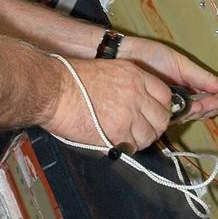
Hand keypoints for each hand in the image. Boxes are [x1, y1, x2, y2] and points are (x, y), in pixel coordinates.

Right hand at [42, 56, 172, 152]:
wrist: (52, 90)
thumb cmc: (70, 79)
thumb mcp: (107, 70)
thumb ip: (126, 84)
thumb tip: (136, 103)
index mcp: (134, 75)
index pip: (165, 95)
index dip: (160, 107)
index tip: (153, 114)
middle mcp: (137, 94)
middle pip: (162, 118)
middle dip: (154, 126)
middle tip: (142, 130)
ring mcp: (129, 114)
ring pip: (150, 135)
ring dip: (141, 140)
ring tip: (127, 138)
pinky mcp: (118, 133)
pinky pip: (133, 146)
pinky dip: (127, 148)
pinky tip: (116, 142)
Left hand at [118, 36, 217, 121]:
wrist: (123, 55)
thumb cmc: (149, 56)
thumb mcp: (181, 64)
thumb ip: (203, 77)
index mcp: (186, 88)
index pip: (208, 99)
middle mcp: (179, 100)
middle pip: (203, 110)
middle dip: (216, 105)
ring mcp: (168, 107)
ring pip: (192, 115)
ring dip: (206, 109)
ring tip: (217, 101)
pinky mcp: (157, 112)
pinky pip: (176, 116)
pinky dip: (190, 112)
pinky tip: (199, 106)